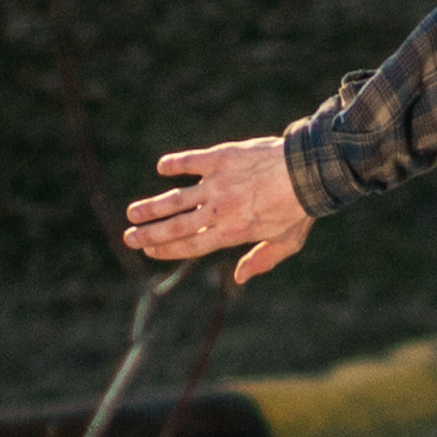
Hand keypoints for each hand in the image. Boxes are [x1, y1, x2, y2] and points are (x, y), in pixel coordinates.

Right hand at [123, 135, 309, 284]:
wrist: (307, 172)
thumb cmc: (299, 210)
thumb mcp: (286, 243)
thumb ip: (261, 260)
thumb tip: (240, 278)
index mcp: (232, 233)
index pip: (191, 245)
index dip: (167, 250)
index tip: (150, 251)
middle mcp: (219, 211)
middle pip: (176, 226)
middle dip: (150, 233)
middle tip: (129, 237)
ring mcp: (217, 184)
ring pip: (176, 198)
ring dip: (152, 206)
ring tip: (132, 213)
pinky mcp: (220, 159)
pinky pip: (191, 162)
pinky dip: (175, 164)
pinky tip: (162, 168)